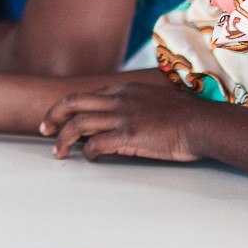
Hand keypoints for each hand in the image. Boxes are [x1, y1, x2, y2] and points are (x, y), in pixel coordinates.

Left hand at [43, 76, 204, 162]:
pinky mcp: (129, 134)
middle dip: (53, 117)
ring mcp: (123, 116)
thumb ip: (132, 106)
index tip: (56, 120)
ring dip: (64, 140)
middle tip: (45, 131)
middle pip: (72, 103)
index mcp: (124, 89)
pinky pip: (96, 144)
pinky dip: (87, 152)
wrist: (203, 124)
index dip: (66, 108)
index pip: (86, 95)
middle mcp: (119, 99)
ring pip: (79, 124)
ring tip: (59, 153)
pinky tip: (89, 159)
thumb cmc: (184, 118)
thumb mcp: (152, 101)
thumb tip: (115, 121)